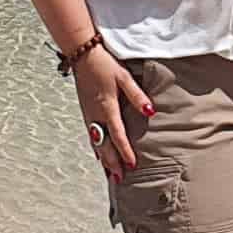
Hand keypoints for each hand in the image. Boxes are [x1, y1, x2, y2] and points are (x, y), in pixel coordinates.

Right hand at [72, 48, 149, 181]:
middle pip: (104, 144)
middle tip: (120, 178)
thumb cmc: (105, 64)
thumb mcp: (124, 77)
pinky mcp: (85, 111)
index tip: (132, 164)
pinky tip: (99, 154)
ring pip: (96, 142)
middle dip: (112, 162)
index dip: (125, 151)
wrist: (82, 54)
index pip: (118, 134)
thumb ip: (137, 95)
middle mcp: (95, 114)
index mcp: (107, 106)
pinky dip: (96, 147)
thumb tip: (150, 111)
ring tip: (110, 173)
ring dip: (103, 158)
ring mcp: (88, 113)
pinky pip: (91, 135)